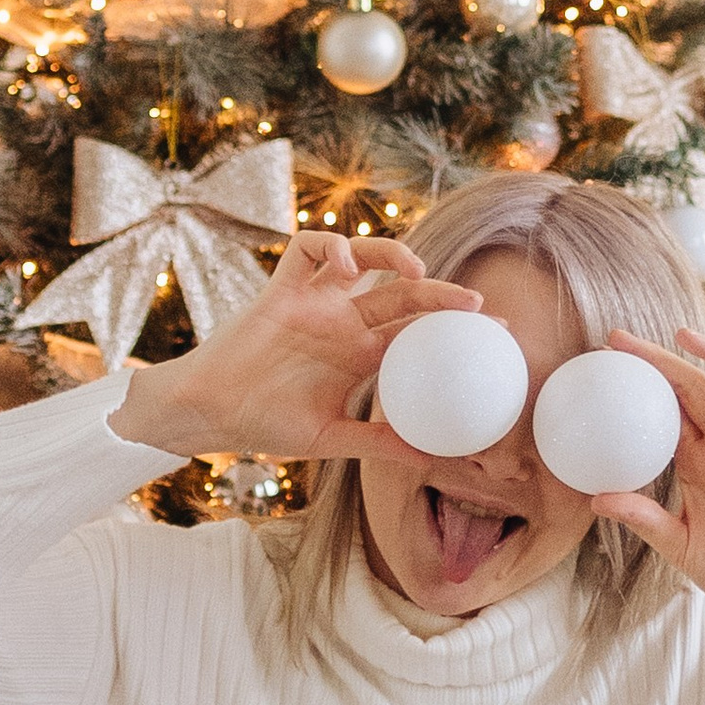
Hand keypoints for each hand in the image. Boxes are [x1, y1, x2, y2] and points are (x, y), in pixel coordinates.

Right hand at [109, 232, 483, 464]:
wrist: (208, 415)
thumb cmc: (264, 425)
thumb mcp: (331, 439)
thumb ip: (380, 443)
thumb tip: (433, 459)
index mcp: (357, 355)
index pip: (417, 333)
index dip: (454, 328)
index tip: (496, 335)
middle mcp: (342, 323)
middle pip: (402, 296)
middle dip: (441, 295)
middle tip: (476, 306)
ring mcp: (313, 303)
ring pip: (362, 261)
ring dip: (391, 255)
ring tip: (415, 269)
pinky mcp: (280, 290)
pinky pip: (306, 251)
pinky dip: (329, 245)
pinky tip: (345, 260)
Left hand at [585, 332, 704, 654]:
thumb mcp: (678, 545)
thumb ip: (644, 519)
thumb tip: (596, 499)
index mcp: (698, 463)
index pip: (668, 409)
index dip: (643, 383)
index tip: (604, 363)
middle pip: (698, 386)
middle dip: (664, 358)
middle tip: (621, 338)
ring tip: (688, 338)